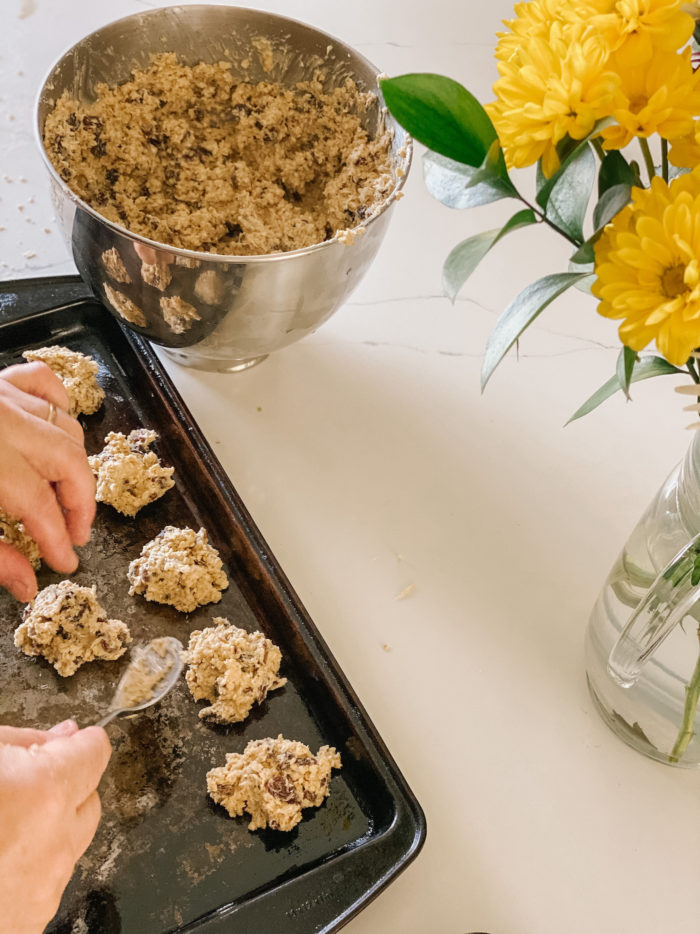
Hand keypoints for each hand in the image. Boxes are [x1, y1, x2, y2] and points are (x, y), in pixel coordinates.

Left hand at [0, 361, 95, 600]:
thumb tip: (25, 583)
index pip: (39, 504)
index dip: (58, 538)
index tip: (64, 563)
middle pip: (66, 459)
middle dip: (80, 501)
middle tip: (76, 534)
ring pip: (62, 424)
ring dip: (74, 462)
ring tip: (67, 494)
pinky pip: (40, 382)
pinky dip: (57, 406)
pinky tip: (53, 431)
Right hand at [0, 720, 110, 933]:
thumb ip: (22, 742)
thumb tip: (63, 735)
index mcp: (42, 791)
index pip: (94, 752)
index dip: (78, 744)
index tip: (64, 743)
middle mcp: (54, 842)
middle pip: (89, 799)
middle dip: (64, 786)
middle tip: (18, 784)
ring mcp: (43, 888)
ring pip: (70, 843)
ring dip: (47, 828)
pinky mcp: (29, 922)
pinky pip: (47, 881)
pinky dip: (30, 867)